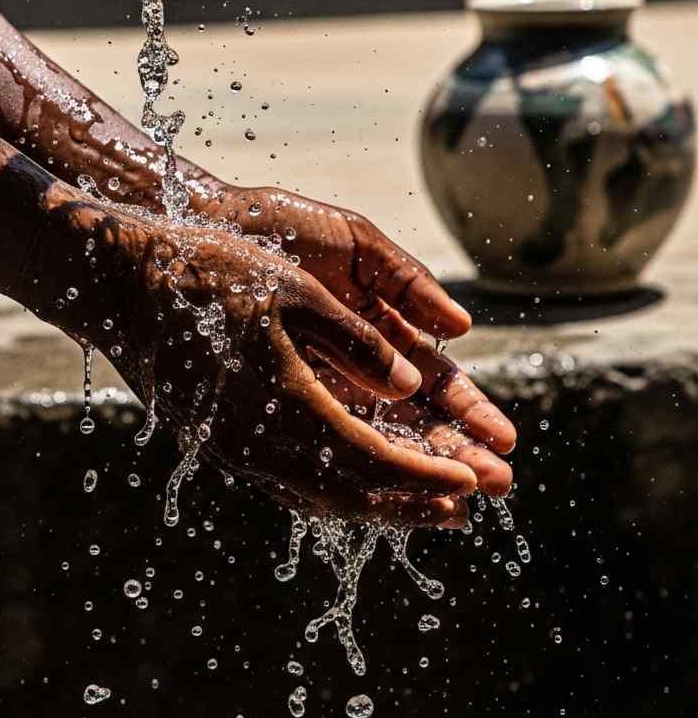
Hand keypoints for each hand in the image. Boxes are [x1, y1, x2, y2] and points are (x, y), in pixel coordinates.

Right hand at [64, 199, 508, 526]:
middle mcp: (257, 443)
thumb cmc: (209, 274)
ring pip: (318, 494)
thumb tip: (410, 384)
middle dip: (410, 502)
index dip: (424, 474)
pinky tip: (355, 480)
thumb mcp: (293, 290)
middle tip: (464, 508)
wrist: (121, 284)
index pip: (370, 461)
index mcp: (283, 404)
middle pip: (348, 492)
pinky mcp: (220, 440)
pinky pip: (288, 481)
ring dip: (376, 503)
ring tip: (424, 506)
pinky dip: (335, 489)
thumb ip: (356, 342)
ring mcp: (233, 448)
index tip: (471, 482)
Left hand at [207, 186, 517, 460]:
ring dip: (416, 465)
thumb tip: (463, 327)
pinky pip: (320, 432)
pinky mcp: (279, 391)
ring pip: (375, 434)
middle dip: (454, 451)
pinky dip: (353, 456)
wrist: (214, 221)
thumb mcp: (358, 245)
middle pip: (414, 419)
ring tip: (456, 496)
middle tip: (496, 484)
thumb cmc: (286, 225)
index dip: (468, 410)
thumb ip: (408, 282)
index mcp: (381, 325)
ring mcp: (317, 381)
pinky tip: (384, 481)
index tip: (503, 439)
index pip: (436, 380)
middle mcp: (354, 362)